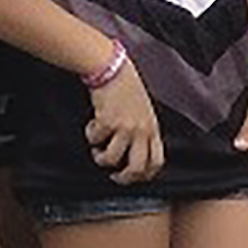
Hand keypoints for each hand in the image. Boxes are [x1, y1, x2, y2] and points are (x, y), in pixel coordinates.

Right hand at [85, 59, 163, 183]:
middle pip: (137, 167)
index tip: (135, 177)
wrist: (113, 69)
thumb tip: (134, 152)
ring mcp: (125, 126)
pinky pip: (95, 140)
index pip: (157, 161)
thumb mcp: (144, 111)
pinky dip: (90, 136)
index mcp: (152, 128)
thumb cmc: (128, 88)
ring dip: (101, 159)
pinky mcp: (107, 121)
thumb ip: (143, 131)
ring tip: (97, 151)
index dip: (146, 175)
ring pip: (111, 158)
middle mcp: (141, 130)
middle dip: (124, 178)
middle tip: (114, 176)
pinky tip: (91, 126)